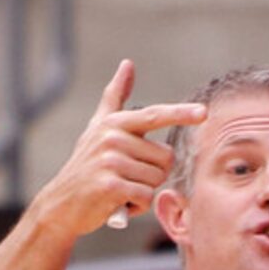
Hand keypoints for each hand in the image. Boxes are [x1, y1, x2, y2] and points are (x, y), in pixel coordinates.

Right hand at [30, 60, 205, 238]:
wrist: (64, 201)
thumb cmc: (89, 163)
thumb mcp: (99, 126)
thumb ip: (116, 97)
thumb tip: (128, 64)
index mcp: (114, 122)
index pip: (155, 116)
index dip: (181, 115)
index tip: (204, 113)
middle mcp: (112, 137)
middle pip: (165, 159)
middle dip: (153, 173)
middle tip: (127, 176)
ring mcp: (110, 160)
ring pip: (157, 180)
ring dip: (144, 190)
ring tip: (121, 187)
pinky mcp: (111, 185)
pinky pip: (146, 197)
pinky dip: (137, 205)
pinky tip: (119, 201)